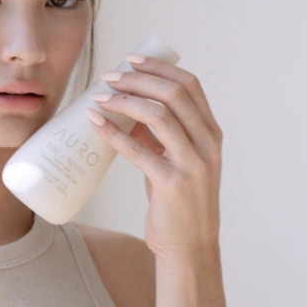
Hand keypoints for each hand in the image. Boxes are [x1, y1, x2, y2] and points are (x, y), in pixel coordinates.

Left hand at [86, 55, 222, 260]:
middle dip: (138, 79)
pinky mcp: (172, 184)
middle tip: (110, 76)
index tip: (131, 60)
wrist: (190, 247)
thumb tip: (128, 108)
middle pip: (174, 94)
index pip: (189, 85)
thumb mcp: (176, 161)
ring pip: (158, 115)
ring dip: (125, 100)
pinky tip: (96, 122)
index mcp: (211, 133)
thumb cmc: (178, 203)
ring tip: (100, 97)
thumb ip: (160, 136)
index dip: (159, 67)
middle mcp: (207, 144)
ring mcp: (192, 164)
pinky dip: (114, 132)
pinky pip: (138, 150)